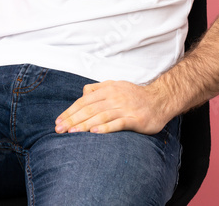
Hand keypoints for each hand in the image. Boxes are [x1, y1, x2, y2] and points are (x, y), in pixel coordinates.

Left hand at [54, 80, 171, 134]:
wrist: (160, 99)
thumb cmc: (134, 95)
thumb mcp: (115, 85)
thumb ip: (97, 89)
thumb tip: (82, 94)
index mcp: (107, 89)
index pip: (83, 101)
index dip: (69, 111)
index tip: (58, 121)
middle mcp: (114, 97)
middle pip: (89, 108)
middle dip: (72, 119)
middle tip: (59, 129)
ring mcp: (124, 108)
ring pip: (100, 116)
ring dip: (84, 124)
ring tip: (72, 132)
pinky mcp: (135, 119)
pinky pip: (118, 123)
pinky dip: (105, 128)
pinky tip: (94, 133)